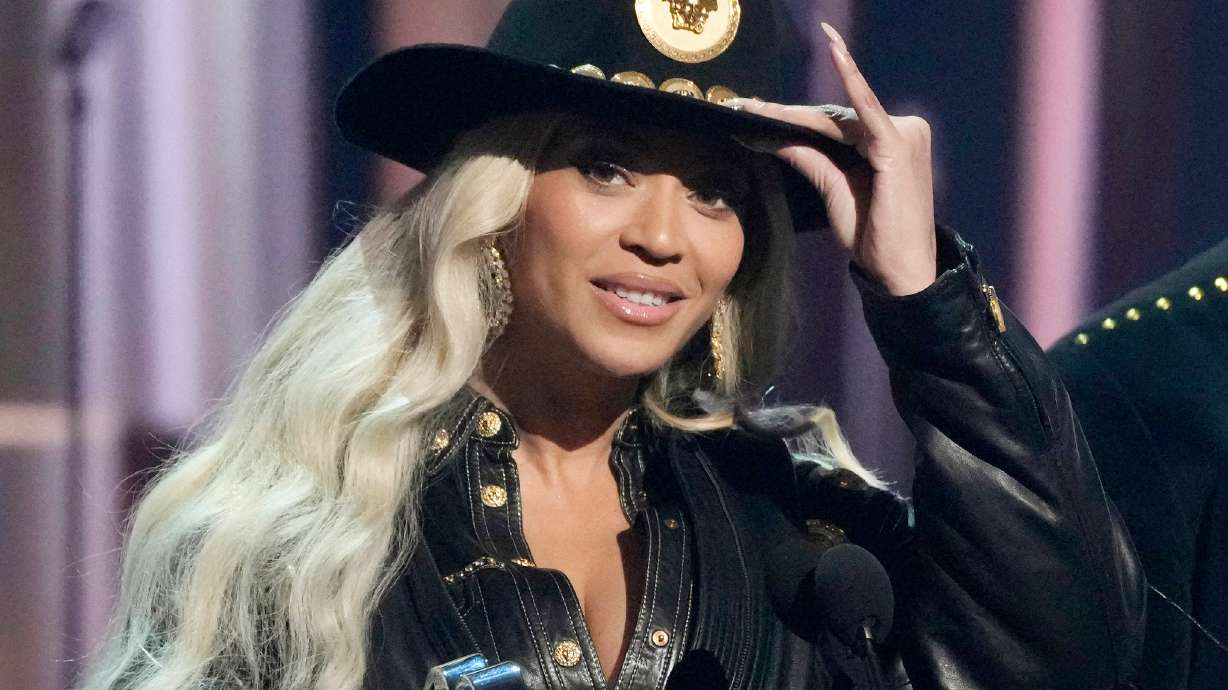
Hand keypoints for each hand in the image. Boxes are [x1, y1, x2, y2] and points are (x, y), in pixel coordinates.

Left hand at [733, 23, 936, 296]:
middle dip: (787, 115)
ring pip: (837, 119)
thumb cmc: (872, 235)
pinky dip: (850, 81)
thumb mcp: (835, 191)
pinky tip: (836, 53)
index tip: (757, 111)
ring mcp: (903, 133)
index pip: (835, 125)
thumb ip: (813, 161)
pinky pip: (866, 109)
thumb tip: (778, 139)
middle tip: (746, 105)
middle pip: (833, 119)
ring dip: (794, 114)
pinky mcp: (897, 143)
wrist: (901, 269)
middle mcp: (901, 130)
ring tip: (754, 107)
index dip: (794, 118)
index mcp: (887, 142)